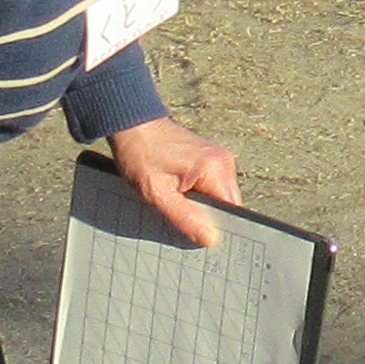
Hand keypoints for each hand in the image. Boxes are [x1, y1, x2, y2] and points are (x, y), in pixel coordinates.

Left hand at [108, 114, 239, 249]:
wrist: (132, 125)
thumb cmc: (140, 154)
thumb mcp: (157, 193)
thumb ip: (185, 218)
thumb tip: (210, 239)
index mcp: (214, 168)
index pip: (232, 212)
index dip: (218, 226)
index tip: (198, 233)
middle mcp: (224, 161)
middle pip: (229, 205)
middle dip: (209, 216)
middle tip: (181, 215)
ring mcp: (220, 157)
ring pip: (222, 197)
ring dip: (204, 205)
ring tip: (178, 198)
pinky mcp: (213, 157)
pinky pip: (215, 185)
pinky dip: (201, 194)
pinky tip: (181, 190)